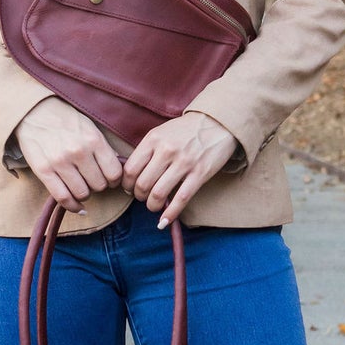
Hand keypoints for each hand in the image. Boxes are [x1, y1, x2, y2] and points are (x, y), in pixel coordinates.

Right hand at [13, 97, 123, 213]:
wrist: (34, 113)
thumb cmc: (65, 121)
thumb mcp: (90, 127)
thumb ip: (104, 148)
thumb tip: (118, 169)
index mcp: (93, 140)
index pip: (114, 173)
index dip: (115, 180)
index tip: (110, 179)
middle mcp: (78, 152)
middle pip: (99, 185)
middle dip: (98, 185)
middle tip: (92, 180)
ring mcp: (60, 162)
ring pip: (82, 193)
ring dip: (85, 194)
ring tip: (82, 187)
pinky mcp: (43, 171)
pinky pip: (62, 197)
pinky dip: (73, 206)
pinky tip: (77, 206)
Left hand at [122, 110, 236, 226]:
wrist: (217, 122)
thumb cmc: (185, 130)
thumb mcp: (161, 132)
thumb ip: (147, 150)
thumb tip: (130, 174)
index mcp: (153, 139)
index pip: (130, 170)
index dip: (127, 185)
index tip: (129, 189)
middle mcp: (167, 151)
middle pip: (142, 184)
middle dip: (139, 196)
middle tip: (142, 197)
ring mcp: (184, 163)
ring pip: (158, 194)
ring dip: (152, 205)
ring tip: (153, 205)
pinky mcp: (200, 173)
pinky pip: (181, 199)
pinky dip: (170, 214)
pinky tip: (164, 221)